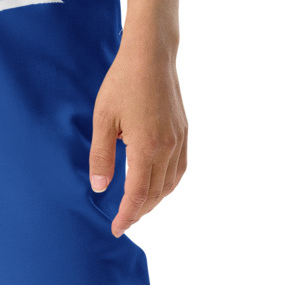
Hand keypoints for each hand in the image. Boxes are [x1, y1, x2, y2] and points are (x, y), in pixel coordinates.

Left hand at [89, 39, 187, 236]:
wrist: (151, 56)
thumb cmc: (122, 83)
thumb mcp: (103, 120)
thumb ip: (101, 156)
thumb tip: (99, 188)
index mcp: (146, 148)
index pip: (137, 195)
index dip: (127, 216)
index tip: (116, 229)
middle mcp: (168, 148)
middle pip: (155, 194)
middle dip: (139, 212)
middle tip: (123, 221)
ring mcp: (179, 141)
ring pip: (170, 184)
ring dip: (154, 200)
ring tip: (137, 207)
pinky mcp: (184, 132)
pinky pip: (179, 169)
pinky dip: (167, 184)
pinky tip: (155, 184)